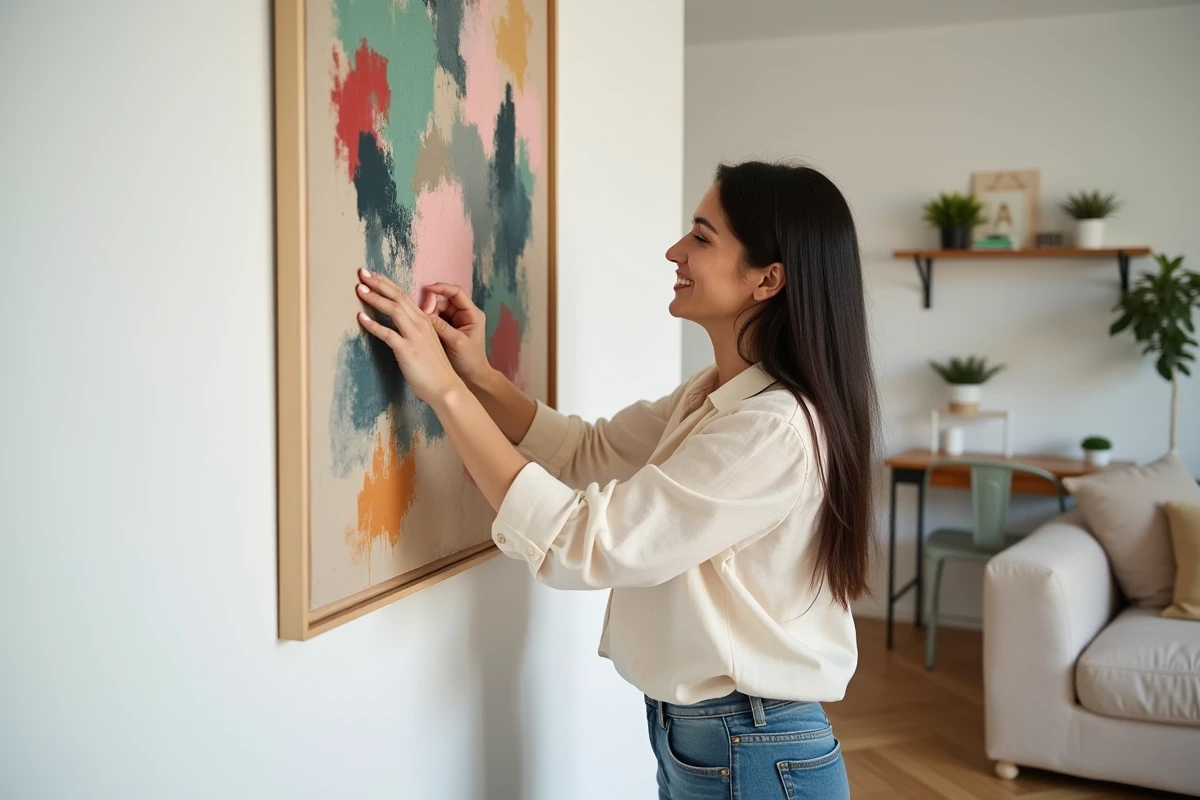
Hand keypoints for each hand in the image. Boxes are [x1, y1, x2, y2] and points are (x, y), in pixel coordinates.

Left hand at [355, 268, 463, 404]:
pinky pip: (388, 334)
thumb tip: (399, 322)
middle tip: (362, 272)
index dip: (387, 283)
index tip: (373, 275)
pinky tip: (361, 318)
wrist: (445, 386)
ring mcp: (414, 336)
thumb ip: (414, 329)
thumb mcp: (426, 342)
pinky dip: (374, 325)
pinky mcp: (407, 350)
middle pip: (398, 297)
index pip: (403, 295)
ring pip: (393, 310)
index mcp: (424, 320)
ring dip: (375, 298)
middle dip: (379, 283)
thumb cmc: (434, 368)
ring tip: (359, 289)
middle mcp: (420, 324)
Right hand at [419, 281, 491, 387]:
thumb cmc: (470, 361)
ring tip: (420, 322)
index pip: (456, 292)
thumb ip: (442, 327)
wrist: (473, 377)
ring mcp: (456, 321)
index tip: (427, 289)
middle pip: (444, 300)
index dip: (442, 288)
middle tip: (421, 314)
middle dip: (432, 305)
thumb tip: (424, 313)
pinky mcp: (448, 328)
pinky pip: (436, 319)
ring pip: (438, 309)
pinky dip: (428, 320)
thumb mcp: (456, 343)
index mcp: (472, 314)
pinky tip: (420, 326)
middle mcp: (464, 314)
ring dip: (428, 314)